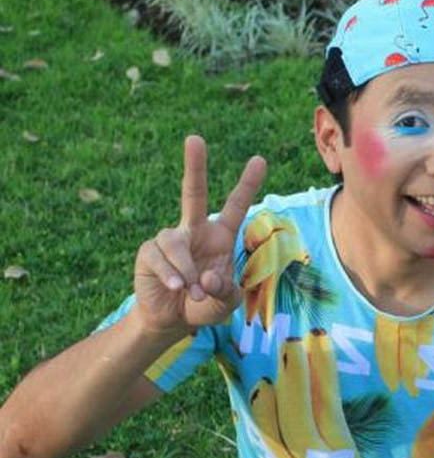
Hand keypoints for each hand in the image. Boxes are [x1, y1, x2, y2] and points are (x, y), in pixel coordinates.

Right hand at [132, 135, 266, 335]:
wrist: (172, 320)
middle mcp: (194, 231)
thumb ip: (224, 290)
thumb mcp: (225, 302)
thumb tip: (206, 277)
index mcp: (220, 237)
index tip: (260, 159)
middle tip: (195, 138)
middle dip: (193, 166)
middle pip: (192, 193)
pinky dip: (171, 274)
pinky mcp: (149, 253)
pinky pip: (159, 257)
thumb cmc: (205, 304)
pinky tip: (177, 288)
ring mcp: (170, 240)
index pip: (234, 206)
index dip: (247, 184)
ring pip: (175, 242)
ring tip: (192, 292)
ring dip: (187, 271)